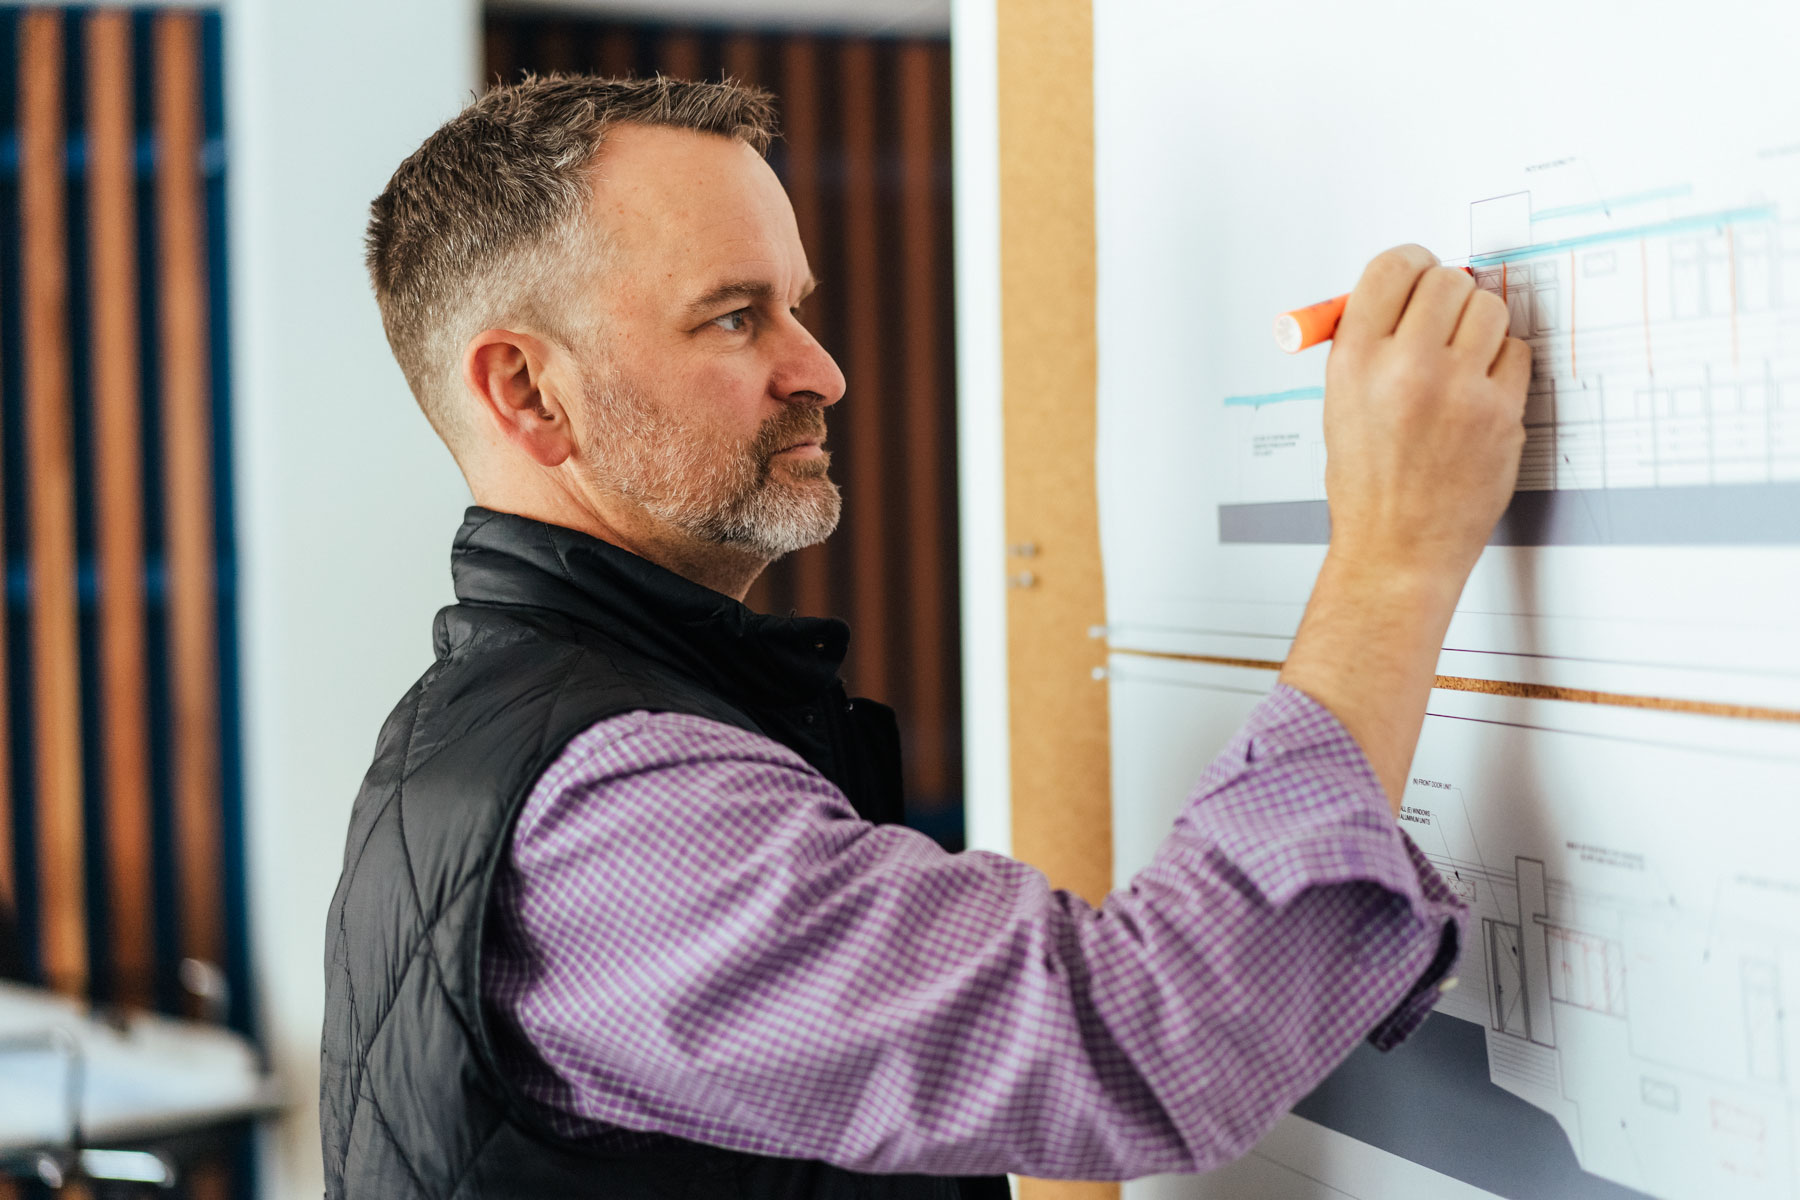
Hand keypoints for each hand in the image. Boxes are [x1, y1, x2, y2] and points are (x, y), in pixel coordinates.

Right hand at [1278, 245, 1530, 809]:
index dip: (1410, 263)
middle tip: (1442, 317)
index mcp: (1355, 361)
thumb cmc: (1368, 484)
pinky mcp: (1501, 413)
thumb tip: (1399, 293)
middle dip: (1448, 292)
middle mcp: (1406, 368)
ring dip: (1480, 324)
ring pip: (1491, 310)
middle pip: (1448, 280)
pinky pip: (1517, 354)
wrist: (1397, 549)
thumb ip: (1366, 343)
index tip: (1418, 272)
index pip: (1392, 268)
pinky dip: (1502, 365)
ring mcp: (1459, 391)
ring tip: (1461, 358)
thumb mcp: (1340, 404)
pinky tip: (1479, 393)